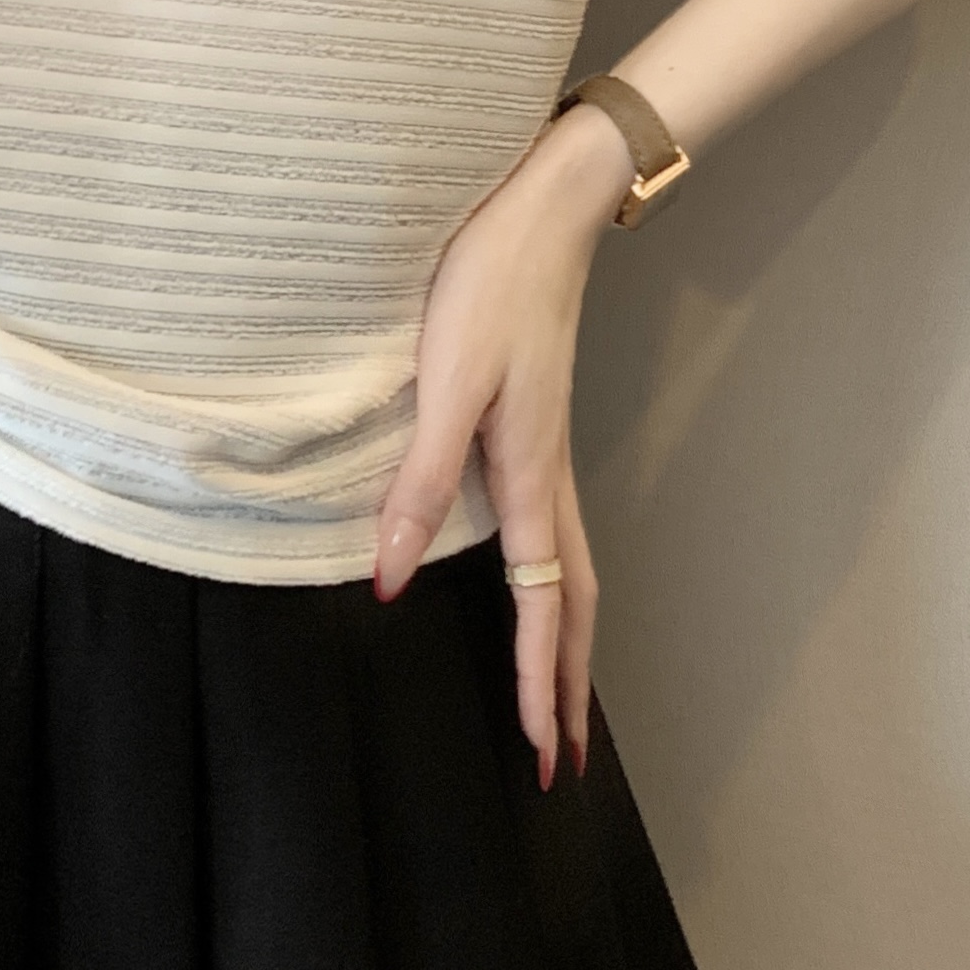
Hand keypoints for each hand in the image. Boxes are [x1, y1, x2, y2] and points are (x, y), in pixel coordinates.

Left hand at [371, 106, 634, 788]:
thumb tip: (394, 582)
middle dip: (566, 685)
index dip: (536, 681)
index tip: (540, 752)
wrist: (541, 211)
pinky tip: (534, 584)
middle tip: (562, 758)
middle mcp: (551, 475)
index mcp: (531, 477)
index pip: (543, 604)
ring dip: (566, 641)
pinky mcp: (537, 427)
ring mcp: (550, 452)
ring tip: (557, 696)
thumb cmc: (489, 288)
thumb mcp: (445, 385)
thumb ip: (419, 485)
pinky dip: (557, 584)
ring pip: (574, 570)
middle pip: (575, 603)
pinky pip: (556, 531)